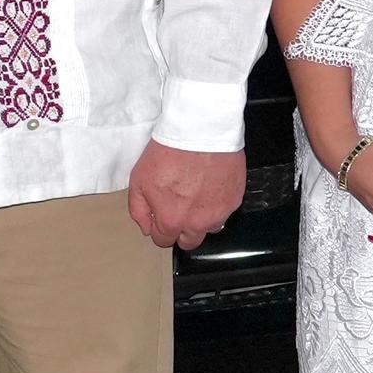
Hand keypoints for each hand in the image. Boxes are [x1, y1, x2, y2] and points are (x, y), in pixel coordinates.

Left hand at [127, 141, 245, 249]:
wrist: (200, 131)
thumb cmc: (170, 152)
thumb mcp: (138, 180)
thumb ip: (139, 210)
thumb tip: (146, 227)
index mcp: (172, 220)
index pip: (164, 240)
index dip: (160, 229)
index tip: (161, 216)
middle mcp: (198, 223)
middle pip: (189, 241)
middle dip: (181, 230)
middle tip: (179, 209)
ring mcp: (220, 212)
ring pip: (210, 227)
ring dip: (202, 218)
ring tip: (197, 195)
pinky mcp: (234, 199)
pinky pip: (225, 210)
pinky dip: (217, 202)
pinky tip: (210, 184)